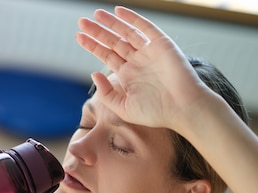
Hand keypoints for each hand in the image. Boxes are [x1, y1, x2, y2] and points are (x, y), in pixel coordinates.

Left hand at [76, 6, 209, 131]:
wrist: (182, 109)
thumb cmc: (156, 113)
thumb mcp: (123, 107)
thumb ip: (106, 92)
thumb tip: (93, 73)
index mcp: (128, 75)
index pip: (106, 56)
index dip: (92, 46)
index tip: (78, 37)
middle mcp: (137, 61)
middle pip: (113, 42)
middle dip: (97, 32)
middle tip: (81, 22)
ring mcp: (149, 52)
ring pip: (126, 33)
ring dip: (110, 23)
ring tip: (95, 14)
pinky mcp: (161, 44)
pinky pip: (144, 28)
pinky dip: (132, 18)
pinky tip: (118, 11)